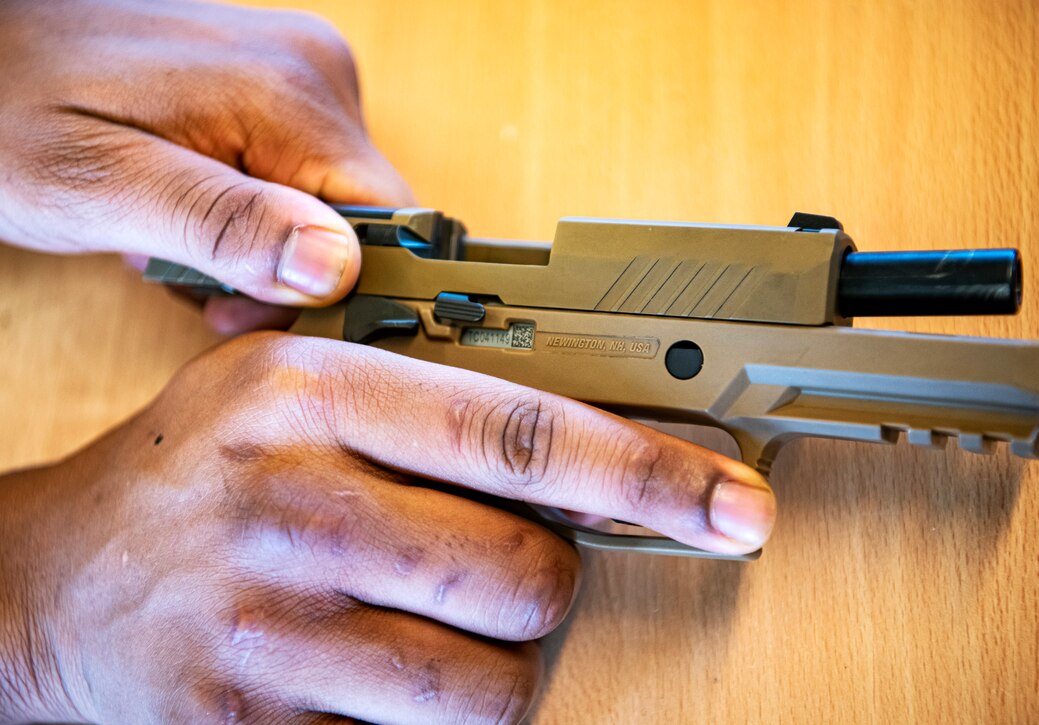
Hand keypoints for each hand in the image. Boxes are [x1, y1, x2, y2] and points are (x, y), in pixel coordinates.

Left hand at [0, 0, 412, 332]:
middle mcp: (316, 74)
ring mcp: (301, 75)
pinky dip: (256, 219)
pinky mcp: (281, 88)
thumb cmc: (9, 111)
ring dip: (267, 254)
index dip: (346, 294)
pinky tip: (193, 217)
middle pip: (366, 223)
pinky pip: (303, 180)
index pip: (392, 228)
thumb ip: (223, 225)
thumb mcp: (102, 187)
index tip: (264, 313)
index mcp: (291, 96)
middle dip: (292, 279)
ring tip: (179, 247)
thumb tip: (337, 270)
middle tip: (204, 292)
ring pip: (334, 210)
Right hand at [0, 333, 774, 722]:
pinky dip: (433, 720)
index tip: (733, 501)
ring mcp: (273, 630)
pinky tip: (382, 671)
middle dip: (549, 583)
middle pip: (526, 575)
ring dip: (498, 664)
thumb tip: (594, 453)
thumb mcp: (292, 388)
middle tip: (511, 568)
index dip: (645, 471)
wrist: (55, 584)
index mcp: (311, 396)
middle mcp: (293, 505)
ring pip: (490, 685)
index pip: (518, 433)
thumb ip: (429, 402)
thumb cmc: (199, 474)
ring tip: (441, 626)